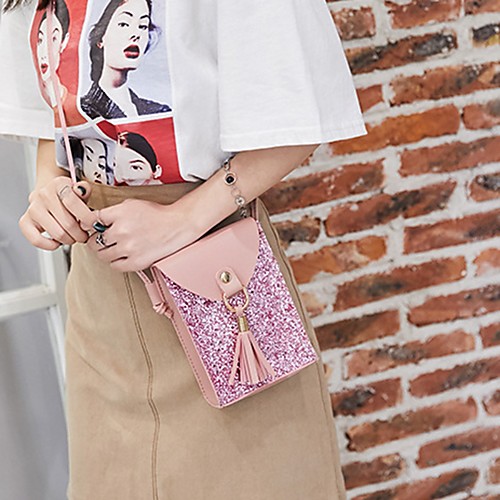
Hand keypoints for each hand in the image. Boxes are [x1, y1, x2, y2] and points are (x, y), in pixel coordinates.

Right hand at [19, 176, 94, 249]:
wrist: (49, 195)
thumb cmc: (68, 197)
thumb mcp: (80, 191)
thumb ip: (85, 190)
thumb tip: (82, 190)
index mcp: (58, 184)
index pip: (73, 202)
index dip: (88, 218)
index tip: (95, 225)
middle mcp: (43, 195)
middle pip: (68, 223)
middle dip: (81, 234)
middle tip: (84, 235)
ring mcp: (33, 208)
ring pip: (57, 233)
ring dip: (69, 240)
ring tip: (73, 237)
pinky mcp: (25, 222)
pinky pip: (36, 239)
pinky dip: (49, 245)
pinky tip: (57, 243)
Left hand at [85, 198, 202, 271]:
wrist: (177, 225)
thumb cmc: (156, 214)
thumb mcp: (131, 204)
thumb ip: (111, 212)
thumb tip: (94, 222)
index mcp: (119, 214)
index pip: (92, 221)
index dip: (91, 225)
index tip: (93, 228)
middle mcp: (121, 231)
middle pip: (93, 241)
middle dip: (95, 240)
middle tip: (102, 239)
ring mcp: (128, 249)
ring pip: (102, 255)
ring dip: (104, 251)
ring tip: (113, 247)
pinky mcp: (136, 262)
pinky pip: (114, 266)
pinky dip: (115, 261)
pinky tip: (122, 255)